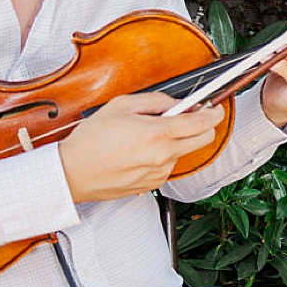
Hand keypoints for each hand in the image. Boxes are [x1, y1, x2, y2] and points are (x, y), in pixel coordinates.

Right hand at [58, 92, 225, 204]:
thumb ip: (155, 101)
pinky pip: (167, 166)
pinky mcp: (152, 185)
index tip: (214, 108)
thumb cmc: (91, 140)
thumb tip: (175, 103)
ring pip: (183, 152)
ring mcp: (159, 173)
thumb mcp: (121, 105)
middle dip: (202, 126)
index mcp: (157, 134)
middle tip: (189, 116)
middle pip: (203, 140)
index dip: (213, 113)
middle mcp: (163, 156)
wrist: (72, 173)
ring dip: (176, 141)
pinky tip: (139, 151)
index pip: (201, 123)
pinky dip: (162, 156)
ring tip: (146, 136)